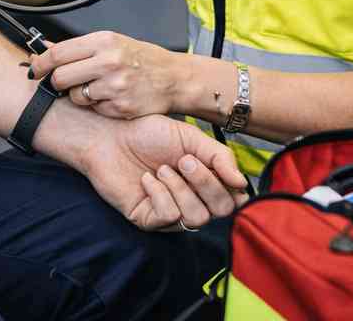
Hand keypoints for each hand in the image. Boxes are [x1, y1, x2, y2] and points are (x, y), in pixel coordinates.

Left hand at [31, 32, 185, 118]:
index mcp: (104, 41)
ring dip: (78, 95)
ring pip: (74, 97)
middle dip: (55, 82)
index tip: (33, 69)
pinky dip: (96, 106)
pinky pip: (93, 109)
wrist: (173, 78)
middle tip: (62, 82)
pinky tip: (110, 97)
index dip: (40, 63)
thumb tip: (41, 49)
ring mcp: (115, 87)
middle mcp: (109, 62)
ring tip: (96, 87)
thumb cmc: (139, 58)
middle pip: (60, 77)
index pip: (58, 53)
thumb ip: (77, 48)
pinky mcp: (120, 108)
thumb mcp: (110, 43)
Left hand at [77, 112, 249, 230]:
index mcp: (206, 182)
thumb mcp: (190, 138)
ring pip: (196, 217)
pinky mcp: (148, 219)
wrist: (111, 134)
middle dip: (205, 183)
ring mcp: (171, 212)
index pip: (235, 199)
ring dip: (180, 188)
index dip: (232, 188)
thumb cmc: (148, 133)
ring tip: (161, 169)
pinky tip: (146, 179)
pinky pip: (168, 216)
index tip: (217, 167)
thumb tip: (242, 184)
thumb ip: (220, 157)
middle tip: (184, 160)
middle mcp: (192, 200)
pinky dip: (159, 194)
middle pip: (221, 210)